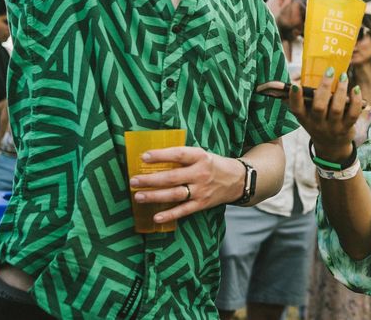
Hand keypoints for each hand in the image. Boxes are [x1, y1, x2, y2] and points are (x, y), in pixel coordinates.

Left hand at [128, 147, 245, 223]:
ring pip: (175, 194)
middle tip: (133, 180)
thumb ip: (182, 156)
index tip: (144, 156)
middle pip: (172, 177)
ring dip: (155, 196)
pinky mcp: (201, 204)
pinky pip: (183, 211)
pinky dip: (169, 215)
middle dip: (150, 179)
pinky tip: (155, 217)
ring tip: (138, 196)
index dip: (161, 155)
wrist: (237, 180)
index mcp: (200, 157)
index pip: (178, 154)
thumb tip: (154, 157)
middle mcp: (200, 173)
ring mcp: (201, 190)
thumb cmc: (213, 165)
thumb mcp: (201, 155)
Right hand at [285, 68, 362, 161]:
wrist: (331, 147)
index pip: (296, 109)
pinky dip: (356, 101)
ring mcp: (333, 127)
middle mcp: (317, 124)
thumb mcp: (308, 115)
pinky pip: (353, 114)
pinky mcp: (346, 128)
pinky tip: (356, 89)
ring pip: (336, 109)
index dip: (295, 98)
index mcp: (304, 118)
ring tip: (343, 77)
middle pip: (319, 107)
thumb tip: (295, 79)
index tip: (296, 85)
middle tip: (330, 71)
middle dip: (324, 87)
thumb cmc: (318, 123)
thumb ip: (304, 100)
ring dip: (341, 90)